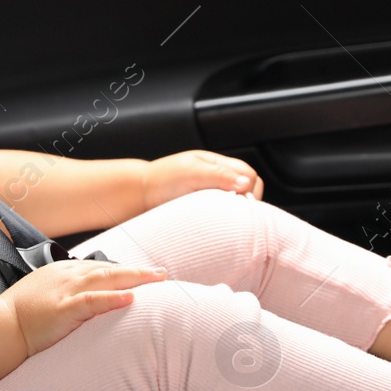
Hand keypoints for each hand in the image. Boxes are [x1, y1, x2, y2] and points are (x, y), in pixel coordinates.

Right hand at [1, 260, 168, 356]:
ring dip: (135, 278)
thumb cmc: (19, 315)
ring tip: (157, 280)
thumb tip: (84, 302)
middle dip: (138, 271)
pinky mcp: (64, 309)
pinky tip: (131, 298)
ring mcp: (66, 291)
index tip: (143, 276)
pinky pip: (93, 301)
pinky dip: (113, 297)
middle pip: (109, 269)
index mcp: (62, 272)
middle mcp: (67, 276)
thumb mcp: (44, 295)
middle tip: (162, 274)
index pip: (99, 268)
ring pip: (107, 278)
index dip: (123, 271)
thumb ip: (65, 293)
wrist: (0, 326)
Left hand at [140, 150, 263, 210]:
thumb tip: (246, 183)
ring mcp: (215, 195)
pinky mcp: (208, 210)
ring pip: (240, 204)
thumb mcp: (191, 172)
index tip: (239, 202)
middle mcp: (220, 179)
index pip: (250, 175)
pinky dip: (228, 221)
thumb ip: (219, 175)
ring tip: (224, 219)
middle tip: (234, 214)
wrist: (140, 195)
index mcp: (219, 165)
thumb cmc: (162, 180)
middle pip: (250, 189)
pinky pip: (228, 216)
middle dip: (247, 202)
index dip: (249, 189)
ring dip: (237, 212)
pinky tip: (219, 225)